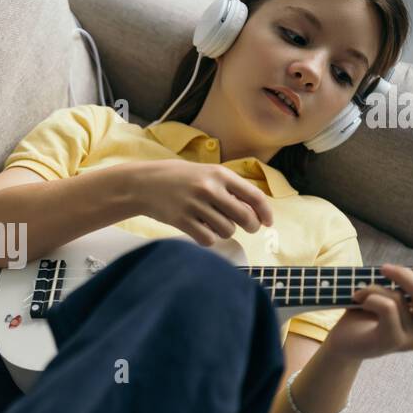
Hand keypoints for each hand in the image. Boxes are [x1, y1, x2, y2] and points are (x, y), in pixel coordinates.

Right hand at [138, 160, 273, 246]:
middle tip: (248, 228)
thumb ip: (229, 188)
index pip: (254, 196)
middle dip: (251, 226)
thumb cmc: (179, 178)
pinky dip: (209, 239)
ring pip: (227, 231)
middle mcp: (209, 189)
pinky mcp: (182, 220)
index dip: (266, 212)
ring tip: (215, 223)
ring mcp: (195, 205)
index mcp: (219, 174)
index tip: (268, 222)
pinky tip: (202, 231)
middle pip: (245, 217)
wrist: (144, 183)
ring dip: (226, 231)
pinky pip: (208, 239)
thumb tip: (256, 211)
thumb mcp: (206, 173)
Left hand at [322, 258, 412, 361]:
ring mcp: (412, 341)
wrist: (346, 340)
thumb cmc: (375, 312)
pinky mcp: (392, 342)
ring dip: (377, 287)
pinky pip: (387, 307)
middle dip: (405, 275)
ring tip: (363, 291)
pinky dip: (370, 296)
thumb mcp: (402, 292)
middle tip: (385, 268)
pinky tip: (360, 300)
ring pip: (401, 299)